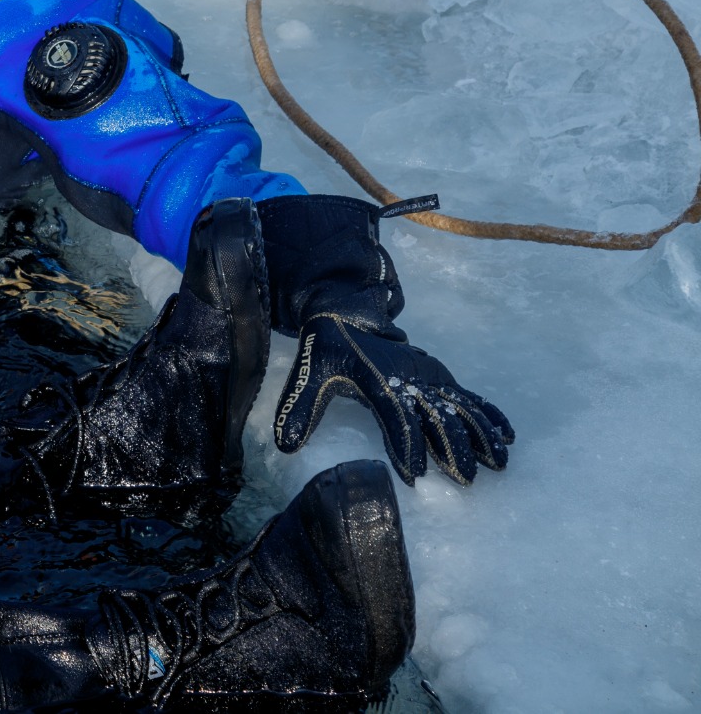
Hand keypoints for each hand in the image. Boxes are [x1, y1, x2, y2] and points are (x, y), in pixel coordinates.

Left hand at [273, 314, 513, 484]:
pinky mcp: (437, 374)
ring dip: (481, 434)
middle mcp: (408, 378)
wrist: (345, 313)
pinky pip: (468, 395)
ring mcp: (428, 375)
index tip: (417, 475)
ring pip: (460, 407)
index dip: (406, 446)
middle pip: (436, 416)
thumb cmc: (326, 349)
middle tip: (466, 480)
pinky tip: (507, 434)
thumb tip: (285, 444)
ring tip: (500, 463)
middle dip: (453, 448)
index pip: (396, 417)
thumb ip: (298, 409)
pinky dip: (489, 412)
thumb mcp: (307, 375)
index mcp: (378, 380)